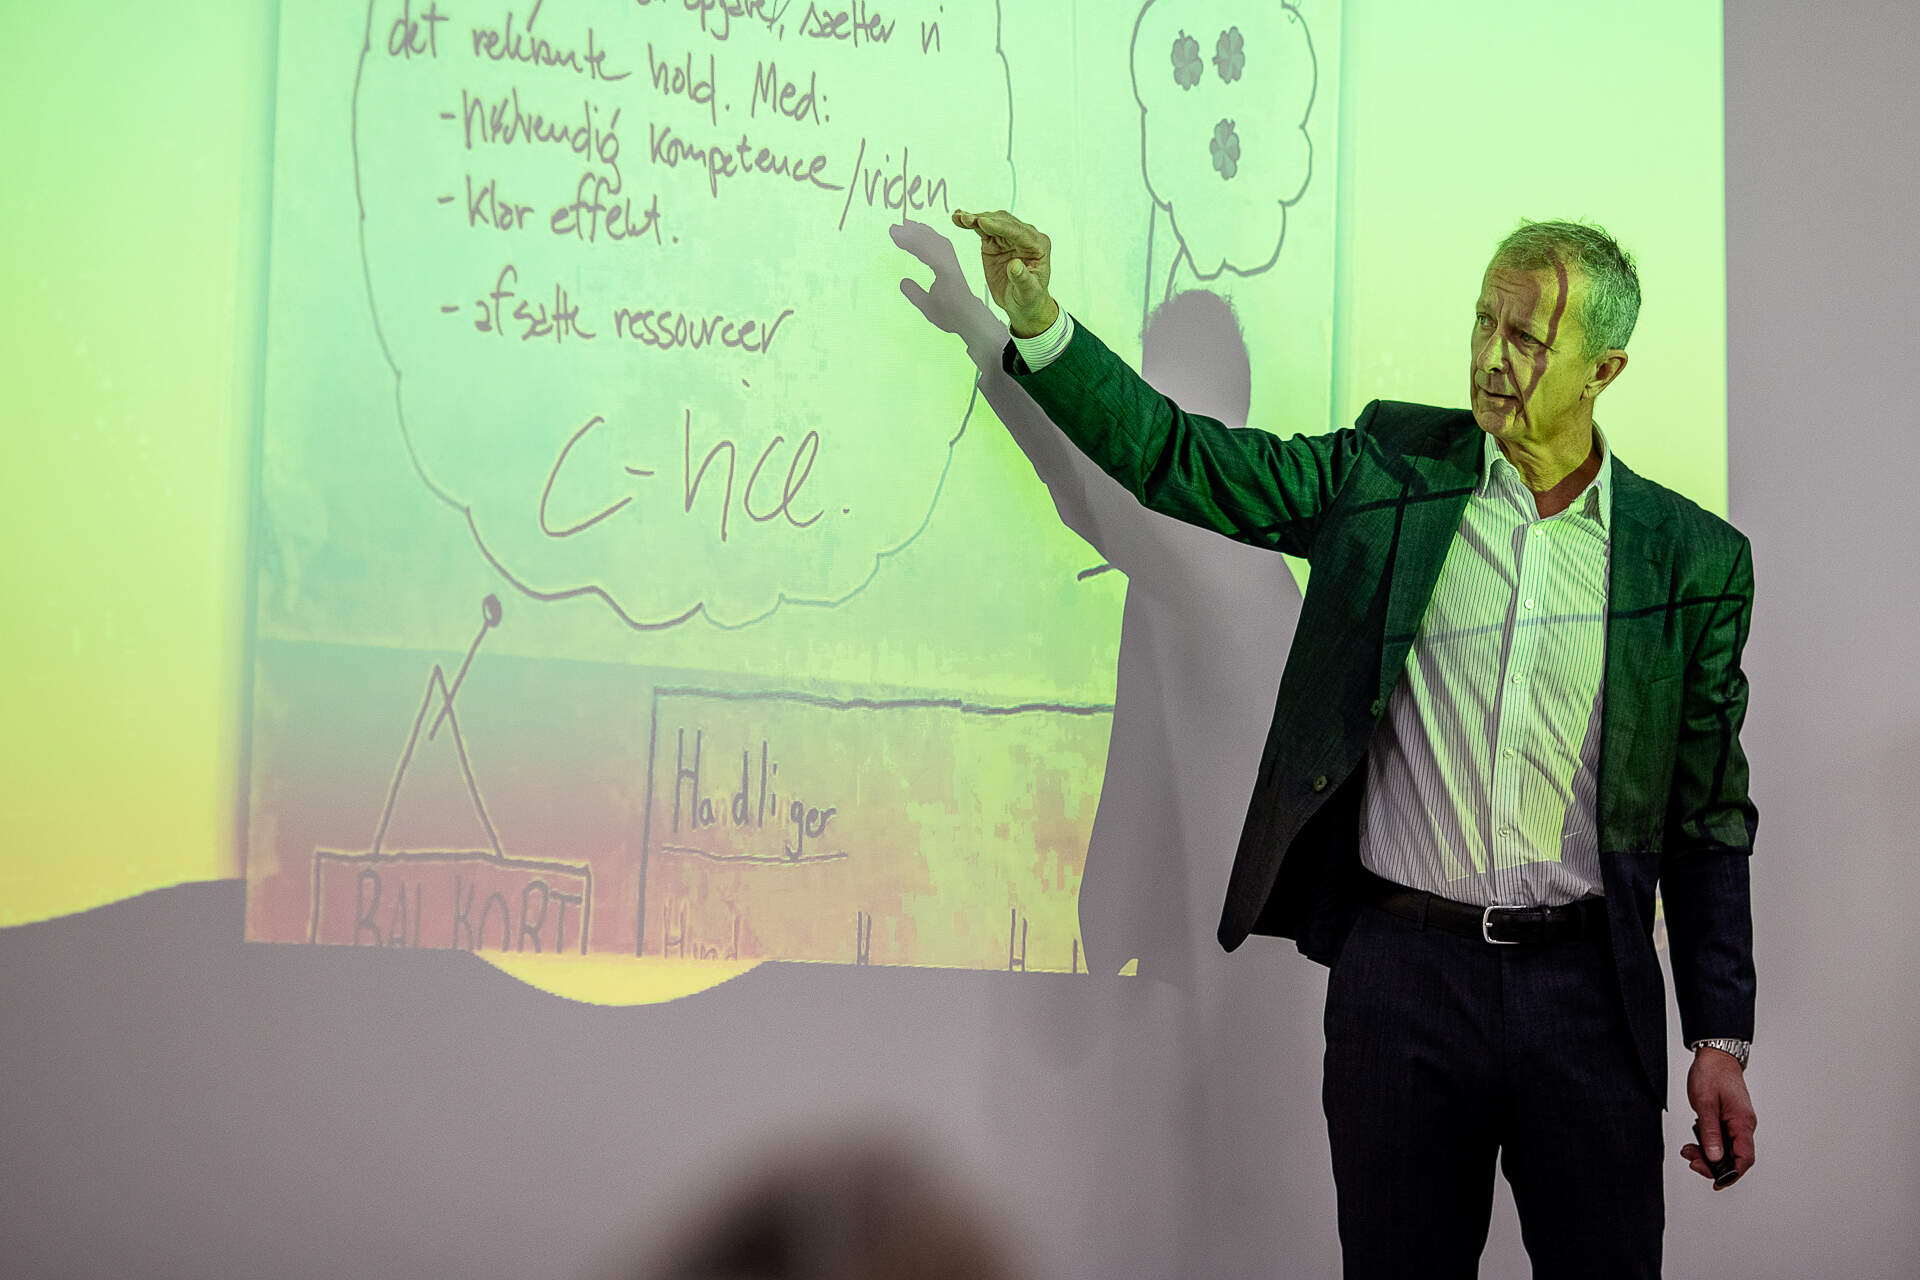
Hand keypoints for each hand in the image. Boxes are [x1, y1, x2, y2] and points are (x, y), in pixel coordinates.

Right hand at [950, 208, 1058, 336]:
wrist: (1022, 304)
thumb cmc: (1029, 297)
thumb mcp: (1028, 292)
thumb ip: (1022, 278)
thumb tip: (1014, 266)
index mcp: (1038, 245)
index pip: (1018, 232)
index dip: (1000, 226)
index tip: (982, 222)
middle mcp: (1026, 237)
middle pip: (1003, 222)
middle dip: (984, 219)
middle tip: (966, 219)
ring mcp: (1009, 238)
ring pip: (992, 221)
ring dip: (975, 218)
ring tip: (959, 217)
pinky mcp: (996, 241)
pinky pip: (983, 229)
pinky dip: (971, 224)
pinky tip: (959, 219)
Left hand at [1680, 1047, 1756, 1188]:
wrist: (1715, 1056)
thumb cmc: (1712, 1074)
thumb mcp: (1705, 1103)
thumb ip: (1710, 1131)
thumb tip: (1713, 1156)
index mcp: (1743, 1123)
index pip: (1744, 1157)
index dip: (1732, 1173)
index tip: (1716, 1181)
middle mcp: (1743, 1125)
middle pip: (1734, 1157)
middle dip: (1713, 1164)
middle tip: (1692, 1160)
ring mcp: (1736, 1123)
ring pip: (1726, 1149)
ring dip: (1708, 1154)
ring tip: (1689, 1150)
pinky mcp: (1727, 1119)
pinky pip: (1721, 1138)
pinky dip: (1708, 1143)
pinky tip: (1695, 1141)